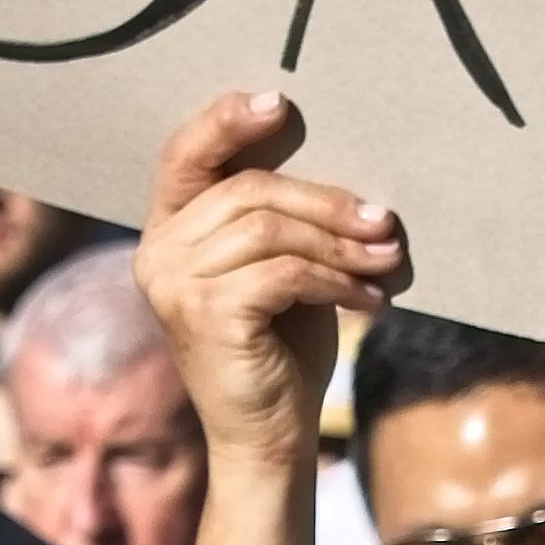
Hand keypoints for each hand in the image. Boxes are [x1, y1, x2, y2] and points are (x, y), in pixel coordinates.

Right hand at [136, 93, 410, 475]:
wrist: (267, 441)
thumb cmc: (281, 350)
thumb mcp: (279, 272)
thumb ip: (284, 223)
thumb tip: (349, 178)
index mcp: (168, 232)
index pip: (185, 155)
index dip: (228, 122)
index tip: (281, 103)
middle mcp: (158, 252)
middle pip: (248, 190)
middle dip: (327, 201)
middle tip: (383, 221)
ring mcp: (174, 284)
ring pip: (269, 229)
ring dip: (340, 244)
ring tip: (386, 261)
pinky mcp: (205, 314)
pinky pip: (284, 272)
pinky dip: (337, 281)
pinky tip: (369, 299)